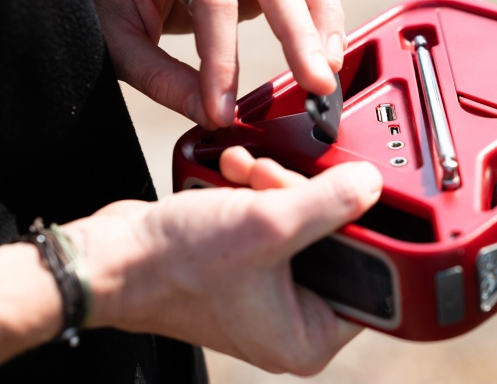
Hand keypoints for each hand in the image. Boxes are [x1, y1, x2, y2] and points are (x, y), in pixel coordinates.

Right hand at [66, 149, 380, 374]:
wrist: (109, 256)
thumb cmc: (175, 265)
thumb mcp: (266, 225)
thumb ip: (329, 203)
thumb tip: (373, 184)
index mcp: (308, 336)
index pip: (371, 279)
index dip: (362, 229)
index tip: (346, 193)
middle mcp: (292, 320)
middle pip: (335, 244)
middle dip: (308, 199)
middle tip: (280, 179)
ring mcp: (270, 293)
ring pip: (303, 225)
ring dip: (280, 187)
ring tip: (251, 175)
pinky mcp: (249, 268)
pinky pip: (274, 222)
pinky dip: (260, 193)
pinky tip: (237, 175)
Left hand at [70, 0, 345, 128]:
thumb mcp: (116, 40)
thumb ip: (162, 79)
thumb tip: (212, 114)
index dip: (223, 60)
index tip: (224, 110)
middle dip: (300, 33)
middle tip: (315, 82)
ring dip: (324, 15)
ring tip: (329, 65)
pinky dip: (322, 8)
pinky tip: (325, 47)